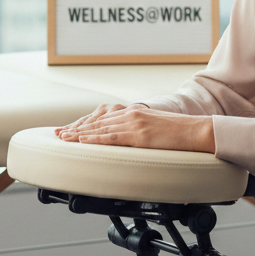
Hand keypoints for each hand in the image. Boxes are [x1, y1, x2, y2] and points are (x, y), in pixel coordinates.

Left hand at [56, 104, 215, 152]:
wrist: (196, 131)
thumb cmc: (179, 133)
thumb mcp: (155, 128)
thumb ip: (141, 132)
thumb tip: (131, 143)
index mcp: (136, 113)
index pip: (104, 118)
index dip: (85, 124)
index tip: (70, 129)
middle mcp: (132, 115)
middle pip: (98, 122)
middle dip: (76, 128)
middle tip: (59, 134)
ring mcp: (135, 124)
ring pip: (101, 129)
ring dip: (79, 134)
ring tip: (64, 138)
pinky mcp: (139, 135)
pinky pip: (113, 137)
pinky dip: (95, 139)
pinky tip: (83, 141)